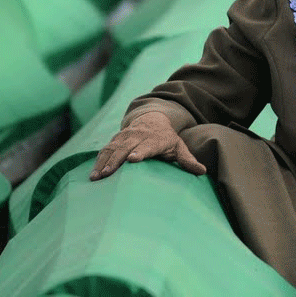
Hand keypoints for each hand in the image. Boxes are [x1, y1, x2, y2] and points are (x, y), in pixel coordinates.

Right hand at [89, 111, 206, 179]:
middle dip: (116, 160)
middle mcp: (138, 136)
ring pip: (112, 149)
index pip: (147, 146)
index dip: (140, 152)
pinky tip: (93, 175)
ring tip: (97, 178)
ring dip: (104, 163)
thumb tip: (202, 171)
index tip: (133, 160)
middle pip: (125, 148)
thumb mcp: (179, 146)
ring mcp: (125, 137)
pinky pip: (105, 150)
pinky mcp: (115, 139)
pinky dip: (98, 161)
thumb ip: (188, 160)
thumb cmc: (167, 138)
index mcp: (155, 139)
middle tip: (108, 174)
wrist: (152, 119)